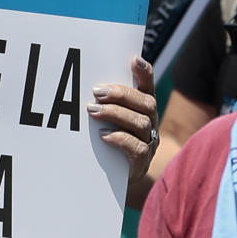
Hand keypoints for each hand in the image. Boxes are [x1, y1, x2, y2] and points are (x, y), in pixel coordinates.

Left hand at [90, 57, 159, 185]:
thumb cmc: (107, 142)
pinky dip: (120, 139)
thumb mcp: (107, 120)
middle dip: (121, 95)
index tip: (134, 59)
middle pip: (145, 102)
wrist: (115, 178)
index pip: (147, 87)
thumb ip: (104, 103)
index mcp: (143, 109)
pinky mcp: (141, 162)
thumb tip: (86, 84)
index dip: (144, 73)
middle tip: (97, 93)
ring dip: (115, 114)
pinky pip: (137, 148)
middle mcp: (150, 123)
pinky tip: (104, 136)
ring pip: (141, 123)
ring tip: (93, 112)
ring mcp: (149, 143)